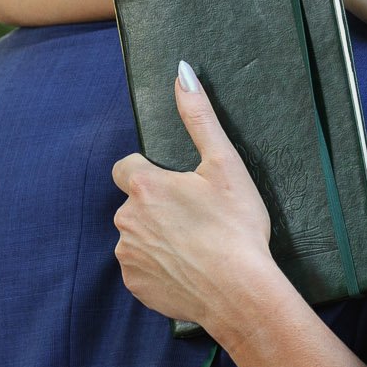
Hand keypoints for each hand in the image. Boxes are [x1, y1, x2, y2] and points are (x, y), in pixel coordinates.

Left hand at [111, 63, 274, 338]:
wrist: (241, 293)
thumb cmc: (236, 228)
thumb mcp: (224, 165)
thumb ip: (199, 118)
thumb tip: (183, 73)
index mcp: (144, 185)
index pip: (127, 167)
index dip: (151, 174)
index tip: (178, 188)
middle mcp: (126, 219)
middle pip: (135, 204)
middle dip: (158, 209)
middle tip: (196, 220)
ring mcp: (128, 255)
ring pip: (137, 238)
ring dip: (157, 238)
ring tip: (196, 247)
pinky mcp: (136, 285)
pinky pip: (142, 270)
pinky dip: (160, 269)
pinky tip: (188, 270)